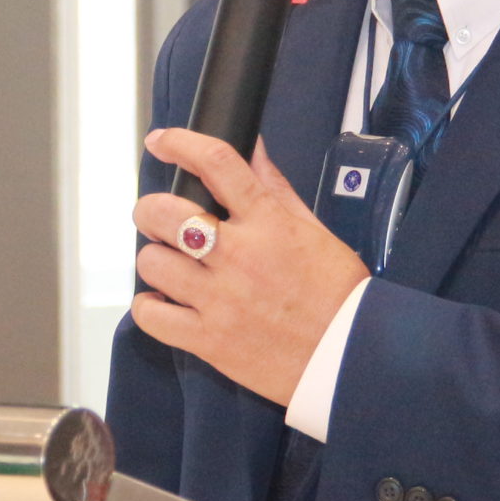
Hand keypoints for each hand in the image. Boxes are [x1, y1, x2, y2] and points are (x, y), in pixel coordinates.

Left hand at [130, 129, 369, 406]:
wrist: (350, 357)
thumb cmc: (337, 294)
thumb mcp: (313, 229)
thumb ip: (274, 187)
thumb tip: (252, 148)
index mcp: (268, 223)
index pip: (216, 163)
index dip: (180, 143)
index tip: (162, 143)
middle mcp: (239, 255)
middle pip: (165, 213)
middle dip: (151, 210)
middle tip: (158, 218)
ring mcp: (220, 299)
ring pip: (153, 262)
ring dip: (155, 258)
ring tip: (170, 265)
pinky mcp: (208, 340)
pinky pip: (151, 317)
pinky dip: (149, 307)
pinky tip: (164, 302)